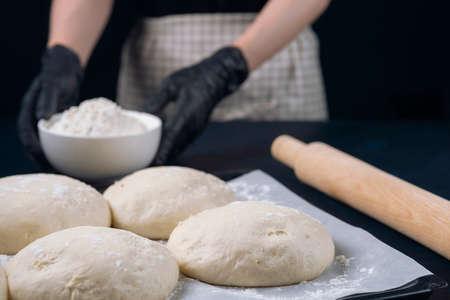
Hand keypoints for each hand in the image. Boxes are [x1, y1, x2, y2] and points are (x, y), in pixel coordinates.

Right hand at [18, 45, 82, 170]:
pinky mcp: (55, 126)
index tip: (42, 160)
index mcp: (29, 113)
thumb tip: (43, 117)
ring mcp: (44, 125)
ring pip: (45, 147)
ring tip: (65, 174)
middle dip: (43, 161)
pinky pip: (57, 142)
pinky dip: (63, 153)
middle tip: (56, 174)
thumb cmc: (57, 75)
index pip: (27, 136)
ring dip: (52, 160)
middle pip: (34, 146)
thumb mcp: (53, 85)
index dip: (33, 150)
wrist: (64, 70)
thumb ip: (47, 100)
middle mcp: (34, 121)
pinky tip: (74, 162)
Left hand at [146, 46, 248, 164]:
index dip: (163, 150)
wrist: (216, 79)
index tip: (153, 161)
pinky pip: (183, 143)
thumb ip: (157, 101)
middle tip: (144, 166)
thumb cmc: (192, 78)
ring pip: (180, 147)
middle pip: (176, 146)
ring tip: (150, 163)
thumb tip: (141, 114)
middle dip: (161, 157)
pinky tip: (161, 152)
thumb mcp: (171, 85)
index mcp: (187, 112)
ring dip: (167, 155)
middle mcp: (194, 124)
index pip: (173, 135)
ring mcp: (197, 129)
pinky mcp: (196, 130)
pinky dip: (172, 149)